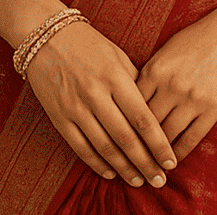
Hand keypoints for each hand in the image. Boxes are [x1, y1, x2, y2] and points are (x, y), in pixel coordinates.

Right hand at [25, 21, 177, 188]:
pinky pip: (80, 146)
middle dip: (145, 162)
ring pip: (104, 146)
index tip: (171, 160)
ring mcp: (75, 107)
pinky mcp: (58, 116)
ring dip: (124, 168)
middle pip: (126, 137)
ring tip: (139, 180)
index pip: (142, 117)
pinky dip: (96, 162)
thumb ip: (136, 83)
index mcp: (115, 77)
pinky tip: (111, 172)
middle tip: (160, 180)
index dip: (158, 143)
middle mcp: (95, 93)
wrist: (45, 36)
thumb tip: (156, 113)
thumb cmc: (88, 45)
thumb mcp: (118, 56)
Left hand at [134, 0, 216, 161]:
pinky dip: (179, 153)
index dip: (120, 126)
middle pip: (144, 125)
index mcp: (155, 68)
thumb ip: (152, 72)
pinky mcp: (213, 108)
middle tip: (126, 164)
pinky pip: (191, 138)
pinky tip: (173, 161)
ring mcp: (192, 98)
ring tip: (148, 169)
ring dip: (155, 156)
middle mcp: (170, 85)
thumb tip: (134, 96)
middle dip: (134, 147)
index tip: (114, 142)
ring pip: (166, 136)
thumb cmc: (203, 35)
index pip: (129, 106)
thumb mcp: (170, 49)